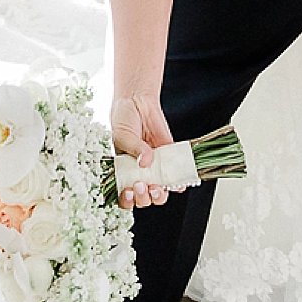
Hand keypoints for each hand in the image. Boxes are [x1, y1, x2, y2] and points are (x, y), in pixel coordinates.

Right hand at [111, 93, 174, 210]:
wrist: (138, 103)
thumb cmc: (124, 120)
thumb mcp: (123, 135)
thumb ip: (134, 149)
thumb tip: (146, 161)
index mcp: (123, 173)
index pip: (124, 196)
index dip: (127, 199)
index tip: (129, 191)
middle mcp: (139, 174)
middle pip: (143, 199)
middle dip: (144, 198)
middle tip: (142, 185)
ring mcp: (155, 169)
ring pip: (158, 193)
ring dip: (159, 195)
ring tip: (158, 186)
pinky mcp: (168, 161)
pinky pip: (175, 178)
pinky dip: (178, 184)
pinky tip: (177, 183)